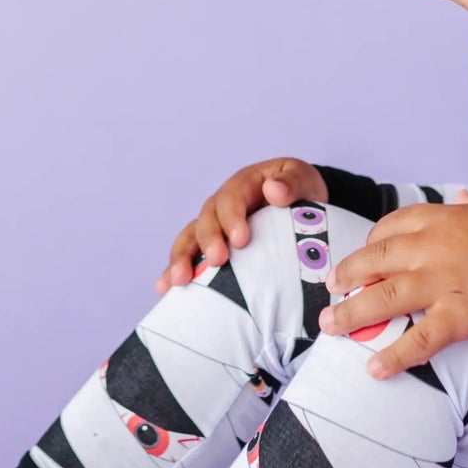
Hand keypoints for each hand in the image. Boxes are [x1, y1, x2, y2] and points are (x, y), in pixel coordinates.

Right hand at [155, 158, 329, 290]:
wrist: (298, 202)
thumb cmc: (298, 190)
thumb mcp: (302, 179)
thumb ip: (292, 182)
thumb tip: (274, 190)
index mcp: (243, 185)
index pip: (232, 198)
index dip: (232, 217)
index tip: (241, 240)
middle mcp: (222, 204)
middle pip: (207, 219)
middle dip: (208, 241)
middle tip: (217, 261)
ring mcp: (213, 225)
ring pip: (190, 237)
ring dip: (182, 258)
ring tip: (179, 280)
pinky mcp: (209, 245)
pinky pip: (188, 256)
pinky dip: (175, 270)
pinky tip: (166, 289)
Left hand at [318, 190, 467, 377]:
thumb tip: (461, 199)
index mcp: (447, 218)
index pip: (392, 227)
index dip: (370, 244)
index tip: (362, 258)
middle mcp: (436, 246)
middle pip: (377, 260)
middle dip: (347, 275)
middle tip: (329, 290)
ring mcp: (446, 281)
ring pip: (385, 297)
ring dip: (352, 313)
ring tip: (330, 326)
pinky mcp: (463, 315)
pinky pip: (420, 338)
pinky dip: (394, 355)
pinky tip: (374, 369)